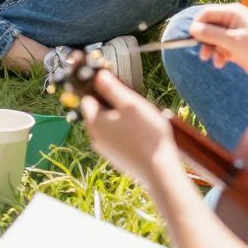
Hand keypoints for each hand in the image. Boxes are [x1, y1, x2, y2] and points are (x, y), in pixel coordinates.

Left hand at [80, 67, 172, 183]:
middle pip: (97, 111)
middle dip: (112, 102)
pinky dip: (125, 131)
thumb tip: (97, 74)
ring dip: (120, 117)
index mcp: (94, 122)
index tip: (116, 82)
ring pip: (108, 125)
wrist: (160, 172)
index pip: (87, 96)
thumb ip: (110, 87)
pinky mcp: (117, 158)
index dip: (99, 86)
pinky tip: (141, 133)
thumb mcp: (130, 103)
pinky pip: (116, 137)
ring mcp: (105, 150)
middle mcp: (94, 137)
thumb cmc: (146, 134)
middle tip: (133, 101)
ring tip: (140, 118)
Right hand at [183, 3, 247, 86]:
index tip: (193, 39)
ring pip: (213, 39)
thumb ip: (211, 34)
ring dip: (211, 49)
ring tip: (212, 60)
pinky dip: (218, 55)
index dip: (198, 24)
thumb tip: (192, 28)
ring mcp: (235, 35)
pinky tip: (221, 63)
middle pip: (209, 26)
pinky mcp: (237, 48)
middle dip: (204, 40)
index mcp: (233, 13)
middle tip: (203, 55)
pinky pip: (221, 49)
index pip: (207, 13)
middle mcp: (233, 21)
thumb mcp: (232, 41)